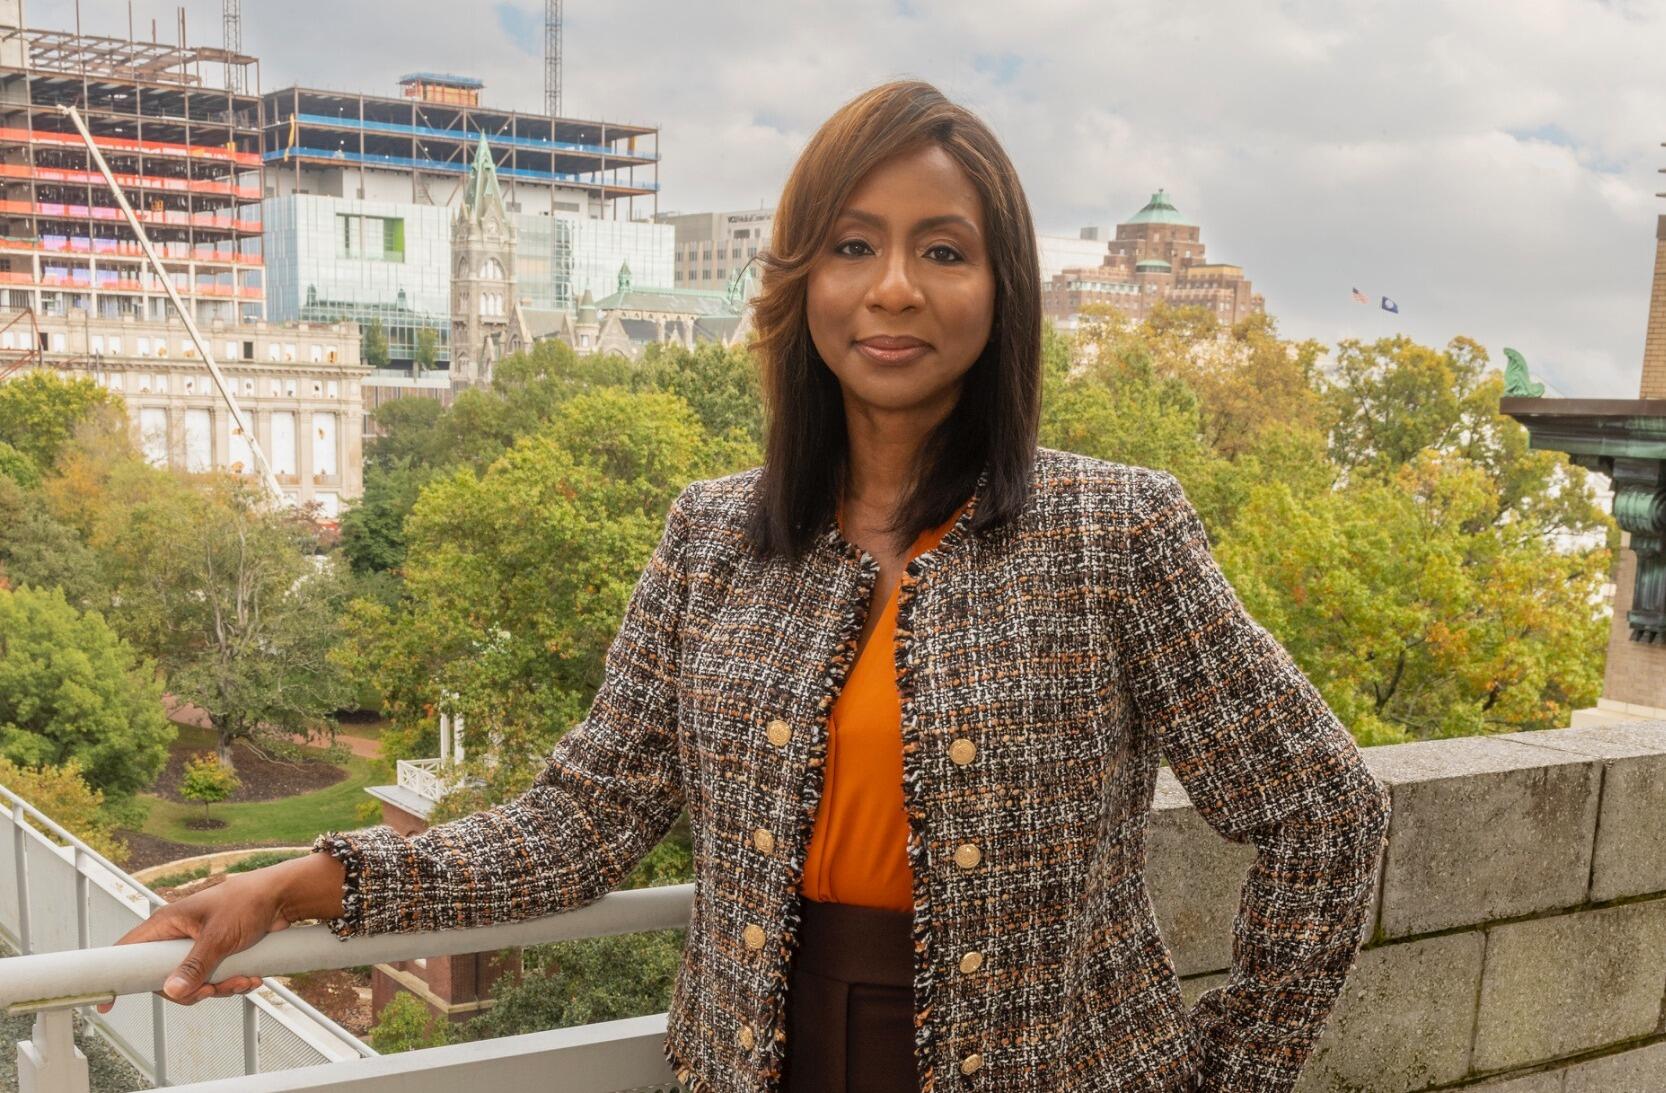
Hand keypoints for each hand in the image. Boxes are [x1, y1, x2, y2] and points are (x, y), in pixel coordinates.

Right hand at [95, 851, 343, 1010]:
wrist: (283, 897)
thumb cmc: (248, 902)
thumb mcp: (219, 936)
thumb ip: (195, 965)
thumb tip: (171, 991)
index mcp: (167, 924)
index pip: (129, 952)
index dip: (117, 976)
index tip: (105, 1005)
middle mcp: (177, 936)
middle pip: (165, 979)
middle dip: (192, 989)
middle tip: (213, 989)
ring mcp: (196, 947)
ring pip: (192, 983)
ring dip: (218, 988)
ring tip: (243, 980)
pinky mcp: (216, 955)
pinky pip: (213, 980)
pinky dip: (231, 984)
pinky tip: (251, 978)